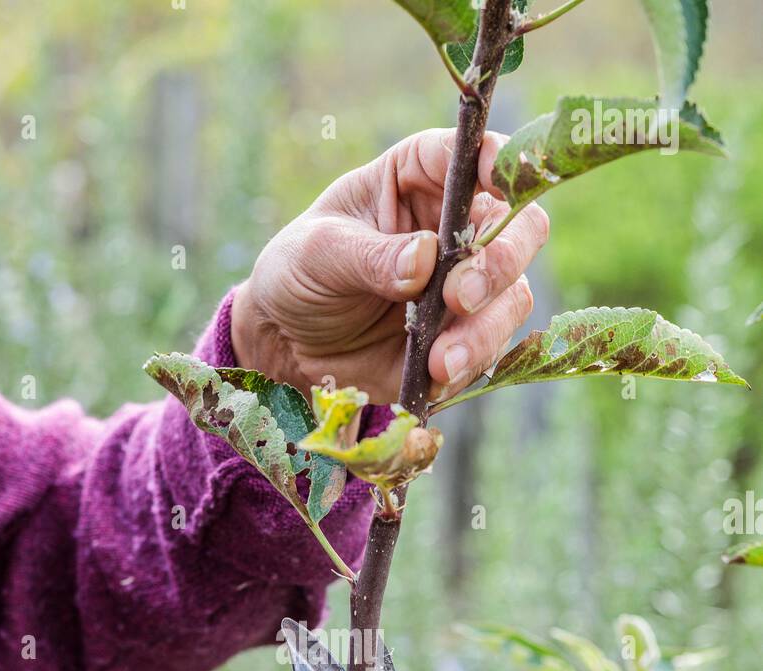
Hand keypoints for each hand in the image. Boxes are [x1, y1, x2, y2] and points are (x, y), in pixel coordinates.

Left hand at [231, 127, 548, 402]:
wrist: (288, 344)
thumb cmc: (300, 273)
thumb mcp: (319, 253)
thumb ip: (371, 255)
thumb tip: (425, 258)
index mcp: (421, 178)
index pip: (475, 155)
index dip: (498, 164)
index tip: (495, 184)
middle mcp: (458, 225)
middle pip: (520, 227)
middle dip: (500, 262)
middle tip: (460, 297)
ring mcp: (467, 283)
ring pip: (511, 296)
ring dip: (484, 330)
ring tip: (441, 360)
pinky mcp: (463, 335)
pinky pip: (489, 348)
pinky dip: (468, 364)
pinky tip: (435, 376)